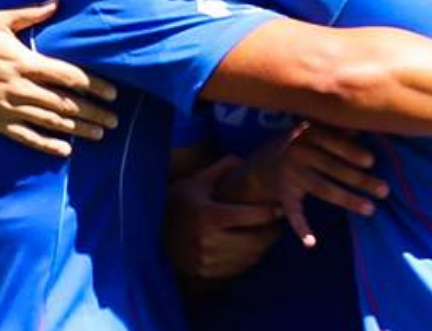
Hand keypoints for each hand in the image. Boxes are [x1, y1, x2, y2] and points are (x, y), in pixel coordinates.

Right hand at [0, 0, 117, 155]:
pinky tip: (65, 150)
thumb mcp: (0, 20)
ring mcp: (8, 107)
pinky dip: (46, 144)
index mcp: (25, 62)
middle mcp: (20, 87)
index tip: (113, 93)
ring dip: (77, 129)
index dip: (93, 85)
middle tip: (114, 119)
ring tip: (100, 133)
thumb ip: (31, 13)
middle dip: (92, 112)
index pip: (67, 76)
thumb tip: (57, 2)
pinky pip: (26, 137)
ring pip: (49, 121)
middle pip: (64, 102)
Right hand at [164, 155, 284, 279]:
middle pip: (255, 241)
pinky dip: (249, 258)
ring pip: (250, 257)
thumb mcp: (196, 182)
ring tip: (266, 233)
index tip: (281, 207)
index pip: (252, 216)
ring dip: (262, 246)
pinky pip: (239, 268)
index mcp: (208, 215)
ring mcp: (207, 260)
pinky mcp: (206, 272)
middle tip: (278, 223)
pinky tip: (250, 246)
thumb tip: (241, 159)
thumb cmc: (177, 202)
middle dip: (271, 232)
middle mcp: (208, 241)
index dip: (271, 211)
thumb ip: (221, 169)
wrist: (150, 233)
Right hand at [250, 122, 387, 248]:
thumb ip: (336, 129)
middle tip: (384, 190)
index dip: (350, 151)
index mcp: (306, 134)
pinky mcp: (283, 195)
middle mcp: (296, 152)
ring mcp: (289, 175)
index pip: (331, 142)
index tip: (371, 161)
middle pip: (331, 167)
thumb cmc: (301, 144)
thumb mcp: (314, 131)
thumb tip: (364, 124)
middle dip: (359, 179)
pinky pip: (293, 212)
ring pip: (321, 188)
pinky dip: (301, 228)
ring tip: (370, 209)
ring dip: (347, 199)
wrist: (262, 163)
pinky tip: (311, 243)